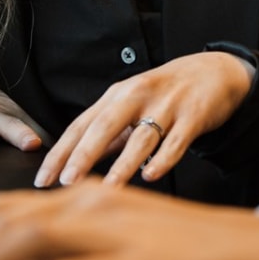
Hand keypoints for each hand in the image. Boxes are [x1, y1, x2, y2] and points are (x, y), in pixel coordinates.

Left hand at [35, 51, 254, 187]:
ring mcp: (167, 105)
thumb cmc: (166, 94)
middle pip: (105, 125)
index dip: (61, 152)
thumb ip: (107, 136)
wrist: (215, 71)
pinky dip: (164, 158)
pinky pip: (177, 140)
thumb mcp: (132, 107)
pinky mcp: (194, 115)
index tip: (43, 179)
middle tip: (66, 182)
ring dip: (123, 163)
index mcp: (117, 96)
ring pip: (142, 136)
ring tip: (108, 189)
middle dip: (84, 154)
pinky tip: (151, 175)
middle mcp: (138, 96)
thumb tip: (75, 164)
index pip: (81, 125)